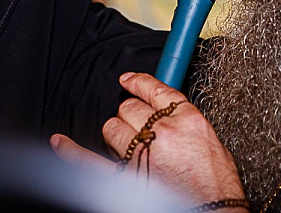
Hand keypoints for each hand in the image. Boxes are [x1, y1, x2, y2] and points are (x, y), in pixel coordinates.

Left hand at [65, 72, 243, 203]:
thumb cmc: (218, 184)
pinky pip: (92, 161)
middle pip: (130, 108)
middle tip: (137, 125)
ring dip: (117, 132)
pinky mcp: (127, 178)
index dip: (139, 82)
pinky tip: (62, 143)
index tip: (130, 81)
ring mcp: (142, 154)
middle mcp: (162, 132)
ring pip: (113, 128)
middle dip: (130, 114)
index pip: (155, 89)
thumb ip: (188, 123)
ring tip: (128, 144)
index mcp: (186, 119)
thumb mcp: (212, 141)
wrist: (215, 211)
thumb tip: (170, 117)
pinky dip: (73, 152)